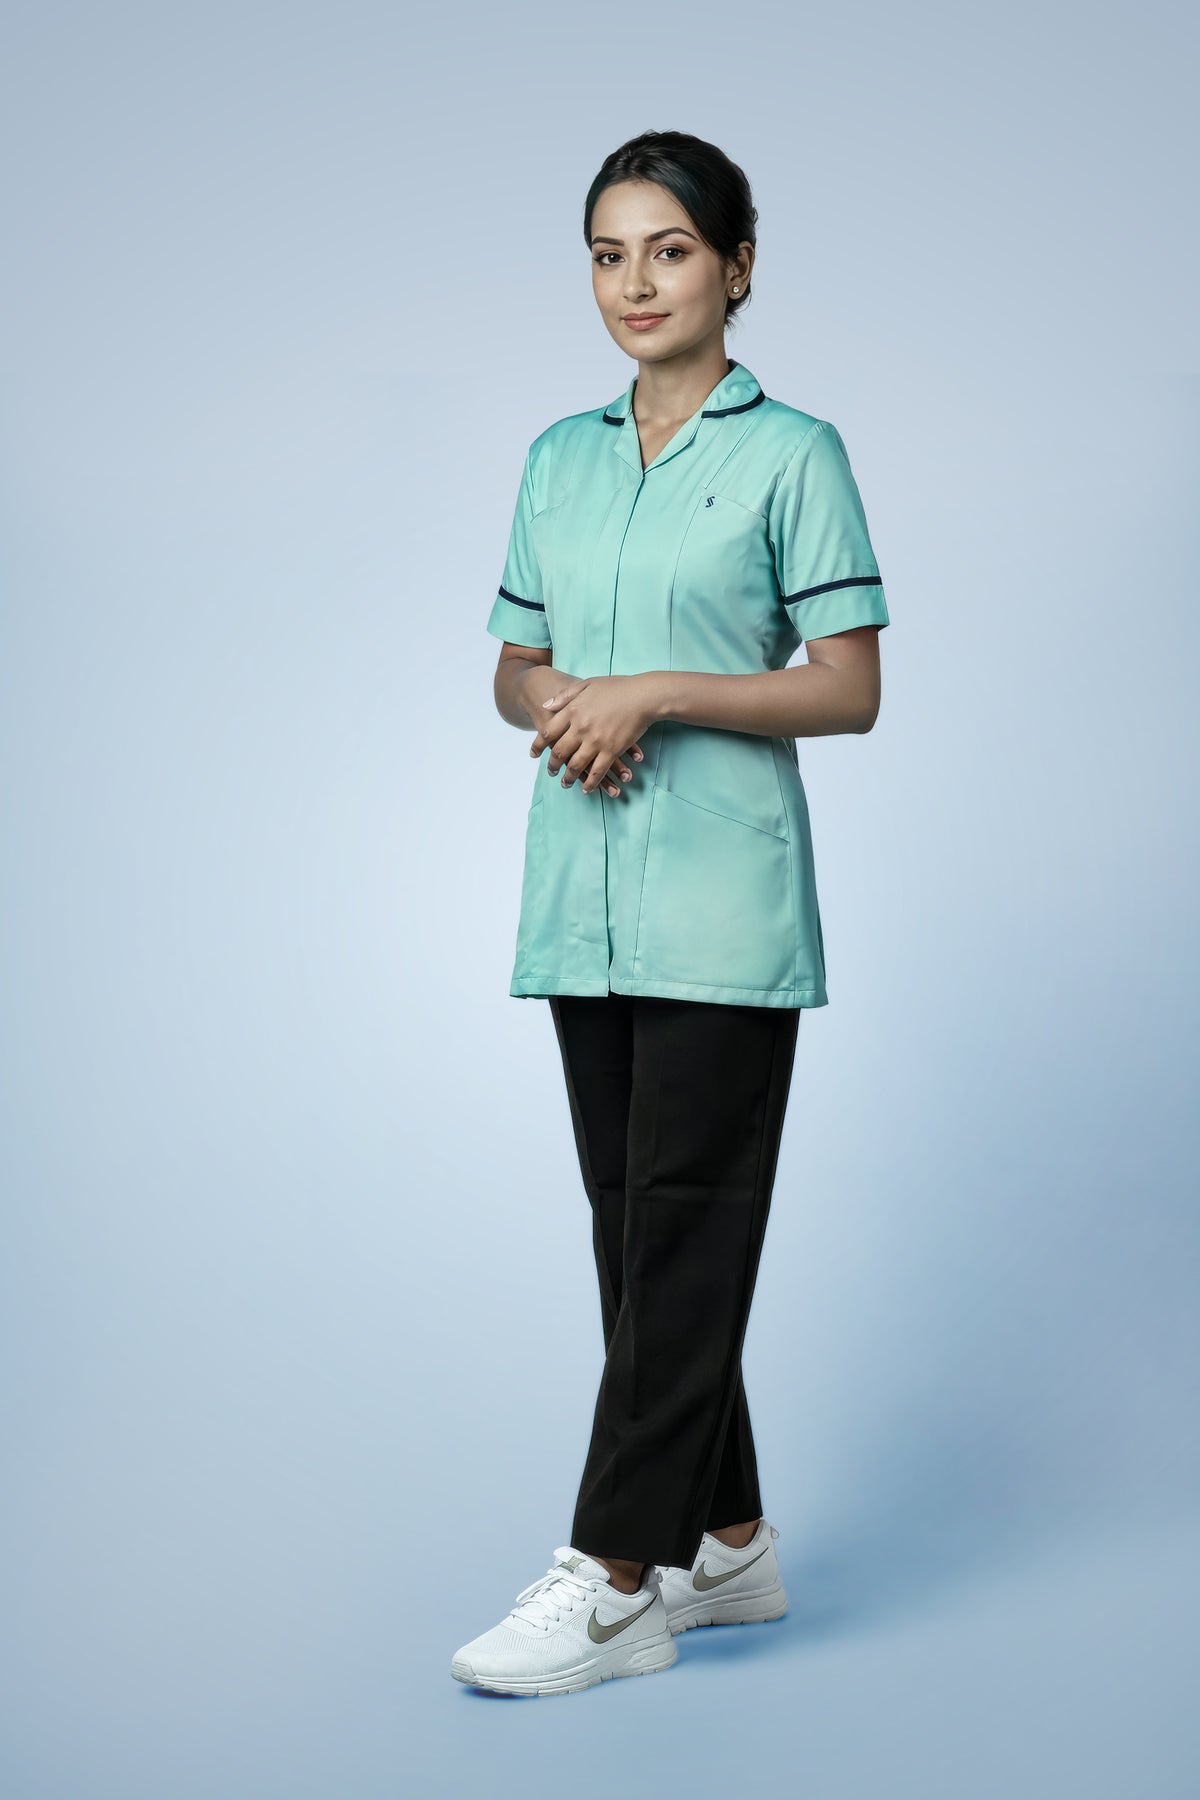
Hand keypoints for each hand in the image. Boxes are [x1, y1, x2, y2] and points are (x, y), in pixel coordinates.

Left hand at [532, 674, 661, 795]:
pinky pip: (597, 772)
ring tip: (565, 783)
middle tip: (550, 773)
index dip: (538, 745)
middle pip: (559, 752)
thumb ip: (564, 696)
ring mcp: (596, 741)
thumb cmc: (616, 688)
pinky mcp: (612, 751)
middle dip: (552, 766)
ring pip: (576, 766)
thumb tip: (545, 706)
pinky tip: (586, 789)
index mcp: (572, 711)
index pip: (548, 732)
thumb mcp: (586, 684)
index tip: (533, 754)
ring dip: (568, 778)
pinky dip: (590, 783)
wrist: (643, 696)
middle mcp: (580, 728)